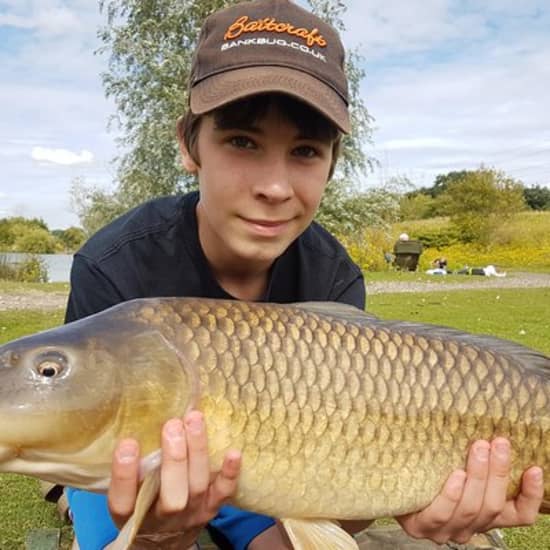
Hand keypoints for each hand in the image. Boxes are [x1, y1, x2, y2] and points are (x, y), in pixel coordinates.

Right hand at [107, 411, 240, 545]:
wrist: (163, 540)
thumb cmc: (141, 502)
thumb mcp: (126, 492)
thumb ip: (129, 468)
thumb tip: (134, 423)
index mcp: (131, 514)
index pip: (123, 499)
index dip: (124, 473)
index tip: (128, 443)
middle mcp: (161, 516)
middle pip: (170, 494)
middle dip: (174, 458)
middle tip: (172, 425)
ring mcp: (190, 512)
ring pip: (197, 485)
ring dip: (197, 451)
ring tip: (194, 419)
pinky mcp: (211, 508)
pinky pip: (224, 493)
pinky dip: (229, 473)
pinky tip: (234, 453)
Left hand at [396, 438, 542, 543]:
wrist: (388, 486)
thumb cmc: (429, 472)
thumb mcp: (457, 465)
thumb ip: (477, 460)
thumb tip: (492, 427)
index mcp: (484, 515)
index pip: (518, 515)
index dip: (530, 495)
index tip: (534, 468)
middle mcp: (469, 527)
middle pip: (493, 506)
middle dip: (498, 472)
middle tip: (498, 443)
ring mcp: (446, 530)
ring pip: (471, 509)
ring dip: (478, 476)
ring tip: (479, 448)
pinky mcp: (421, 526)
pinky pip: (441, 514)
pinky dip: (451, 494)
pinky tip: (456, 475)